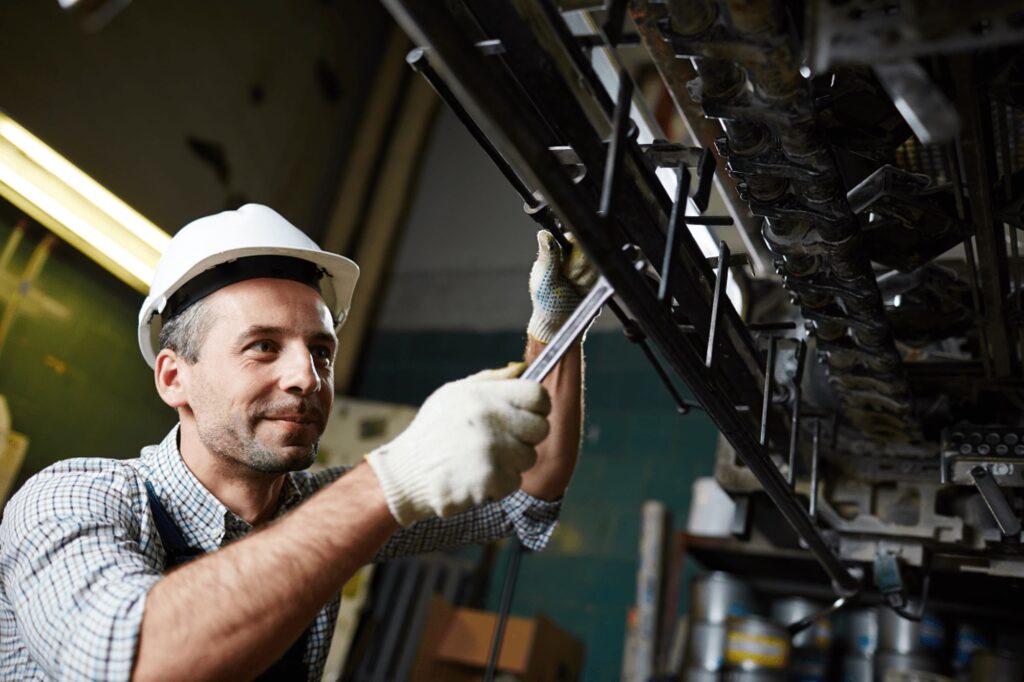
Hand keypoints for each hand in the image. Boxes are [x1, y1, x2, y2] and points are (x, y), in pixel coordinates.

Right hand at [365, 364, 550, 525]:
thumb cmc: (432, 431)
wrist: (404, 473)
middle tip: (501, 441)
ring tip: (481, 459)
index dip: (537, 406)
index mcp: (484, 395)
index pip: (538, 395)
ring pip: (528, 457)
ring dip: (511, 462)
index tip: (526, 414)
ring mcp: (492, 450)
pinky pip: (514, 481)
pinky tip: (476, 477)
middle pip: (540, 428)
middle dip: (526, 437)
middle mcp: (491, 419)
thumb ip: (491, 380)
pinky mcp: (490, 479)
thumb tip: (523, 368)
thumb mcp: (453, 394)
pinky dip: (499, 484)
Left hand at [527, 230, 597, 342]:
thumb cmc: (547, 302)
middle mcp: (575, 256)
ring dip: (587, 280)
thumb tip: (544, 233)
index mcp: (559, 251)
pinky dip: (594, 287)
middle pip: (590, 251)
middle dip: (580, 269)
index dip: (576, 252)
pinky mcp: (599, 279)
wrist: (561, 323)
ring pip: (598, 264)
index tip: (568, 268)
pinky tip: (584, 292)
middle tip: (569, 280)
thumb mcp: (544, 279)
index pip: (576, 238)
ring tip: (575, 288)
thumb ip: (548, 256)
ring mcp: (588, 267)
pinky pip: (605, 277)